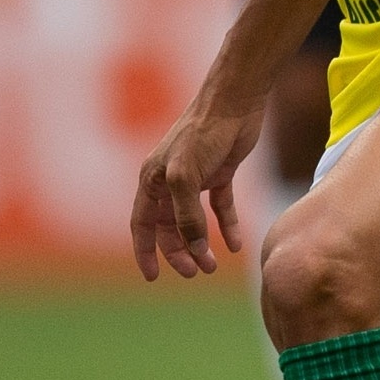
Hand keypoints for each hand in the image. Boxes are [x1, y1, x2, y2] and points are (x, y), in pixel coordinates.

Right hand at [130, 95, 263, 280]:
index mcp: (152, 180)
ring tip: (214, 265)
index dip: (144, 252)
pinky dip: (226, 226)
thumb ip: (188, 217)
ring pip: (193, 221)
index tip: (151, 278)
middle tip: (197, 272)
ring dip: (201, 244)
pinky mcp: (220, 172)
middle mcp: (169, 181)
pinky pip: (220, 207)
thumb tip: (196, 250)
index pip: (142, 225)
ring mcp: (195, 178)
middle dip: (180, 253)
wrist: (235, 101)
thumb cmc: (203, 134)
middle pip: (169, 228)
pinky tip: (236, 244)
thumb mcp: (187, 178)